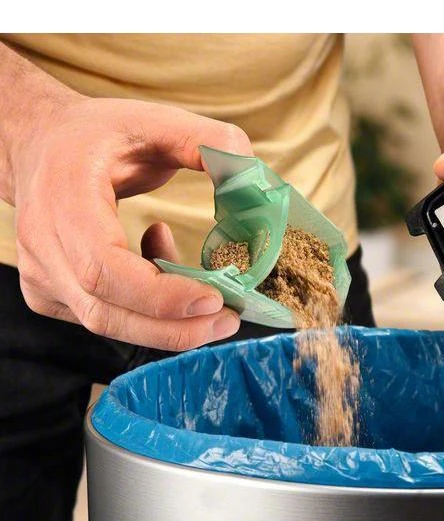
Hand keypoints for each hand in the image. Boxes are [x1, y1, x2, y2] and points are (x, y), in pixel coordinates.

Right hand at [7, 96, 252, 349]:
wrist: (39, 145)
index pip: (103, 267)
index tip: (214, 299)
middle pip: (106, 311)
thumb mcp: (154, 120)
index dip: (159, 295)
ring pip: (107, 323)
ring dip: (169, 325)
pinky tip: (164, 268)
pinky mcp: (51, 293)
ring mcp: (41, 275)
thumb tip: (253, 174)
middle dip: (176, 327)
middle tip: (230, 320)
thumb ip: (208, 142)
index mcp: (63, 198)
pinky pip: (106, 316)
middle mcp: (42, 245)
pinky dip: (147, 312)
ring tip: (215, 303)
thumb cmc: (97, 134)